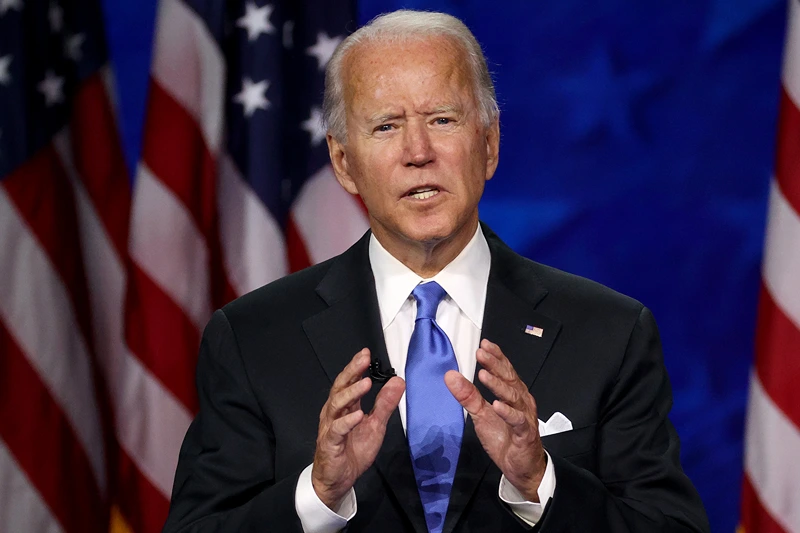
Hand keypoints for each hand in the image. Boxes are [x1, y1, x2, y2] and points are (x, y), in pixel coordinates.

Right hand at [311, 348, 404, 508]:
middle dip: (352, 372)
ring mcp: (330, 427)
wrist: (338, 479)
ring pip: (336, 405)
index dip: (357, 367)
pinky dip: (347, 421)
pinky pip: (337, 430)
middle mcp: (335, 412)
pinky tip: (357, 414)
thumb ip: (385, 404)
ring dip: (351, 393)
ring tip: (365, 383)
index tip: (366, 354)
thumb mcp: (376, 425)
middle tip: (363, 360)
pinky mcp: (330, 443)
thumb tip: (398, 381)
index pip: (349, 381)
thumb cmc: (353, 450)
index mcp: (345, 406)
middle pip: (340, 387)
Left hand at [445, 339, 546, 501]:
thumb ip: (468, 395)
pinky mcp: (524, 434)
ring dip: (498, 385)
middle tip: (481, 353)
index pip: (505, 371)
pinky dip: (508, 413)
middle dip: (495, 364)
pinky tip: (497, 406)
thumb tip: (451, 377)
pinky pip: (517, 421)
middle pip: (509, 379)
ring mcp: (524, 416)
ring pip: (513, 397)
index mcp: (512, 394)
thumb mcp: (481, 415)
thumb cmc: (505, 438)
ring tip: (484, 375)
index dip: (496, 357)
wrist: (521, 467)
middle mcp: (521, 402)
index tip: (484, 345)